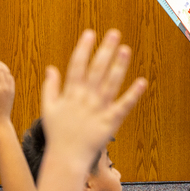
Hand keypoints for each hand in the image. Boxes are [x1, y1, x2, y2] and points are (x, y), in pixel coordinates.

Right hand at [40, 29, 147, 163]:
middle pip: (96, 70)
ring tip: (126, 49)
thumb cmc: (58, 133)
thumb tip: (50, 68)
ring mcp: (98, 109)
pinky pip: (123, 106)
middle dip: (105, 50)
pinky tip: (141, 82)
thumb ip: (50, 87)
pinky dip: (132, 95)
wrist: (66, 158)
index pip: (77, 66)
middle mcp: (85, 98)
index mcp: (70, 93)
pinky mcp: (110, 122)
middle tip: (114, 33)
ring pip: (110, 84)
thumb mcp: (48, 108)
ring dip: (118, 66)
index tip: (90, 33)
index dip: (84, 48)